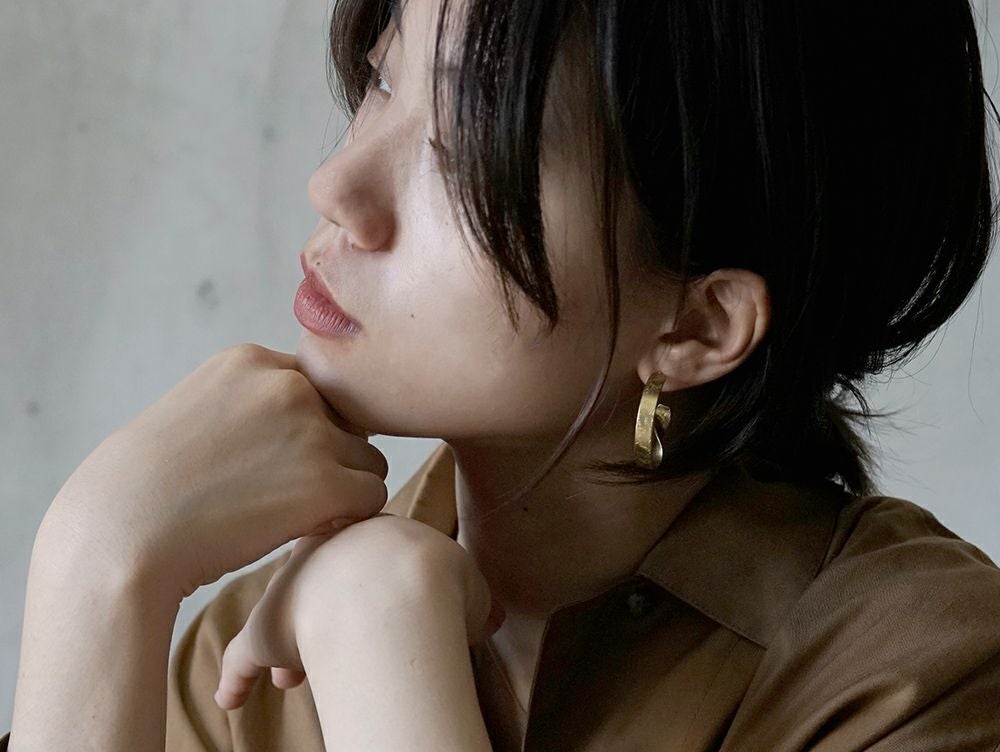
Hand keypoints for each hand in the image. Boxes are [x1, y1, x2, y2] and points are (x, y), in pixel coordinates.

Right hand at [37, 343, 389, 602]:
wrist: (119, 537)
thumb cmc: (147, 488)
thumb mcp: (198, 413)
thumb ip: (252, 403)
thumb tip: (315, 420)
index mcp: (251, 360)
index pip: (319, 387)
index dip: (309, 428)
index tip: (279, 462)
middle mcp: (287, 386)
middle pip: (351, 420)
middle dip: (332, 457)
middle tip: (290, 493)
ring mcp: (308, 432)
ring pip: (368, 460)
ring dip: (345, 489)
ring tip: (297, 514)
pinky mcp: (325, 483)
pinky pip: (373, 496)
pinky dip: (351, 518)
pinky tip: (312, 530)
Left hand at [213, 513, 505, 709]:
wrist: (396, 593)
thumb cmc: (435, 580)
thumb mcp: (463, 572)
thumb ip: (463, 588)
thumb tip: (484, 610)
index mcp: (364, 530)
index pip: (357, 549)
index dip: (363, 578)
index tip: (370, 600)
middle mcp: (318, 551)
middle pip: (312, 577)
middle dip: (317, 606)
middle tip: (328, 637)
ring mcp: (287, 589)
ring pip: (278, 613)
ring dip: (286, 647)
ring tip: (291, 681)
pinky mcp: (265, 631)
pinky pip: (243, 654)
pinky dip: (237, 677)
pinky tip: (231, 698)